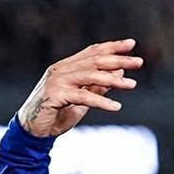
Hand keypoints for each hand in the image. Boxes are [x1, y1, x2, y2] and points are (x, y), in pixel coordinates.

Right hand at [17, 39, 142, 137]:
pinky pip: (83, 96)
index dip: (113, 47)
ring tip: (132, 85)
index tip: (132, 44)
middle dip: (119, 59)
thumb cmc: (58, 113)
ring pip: (90, 75)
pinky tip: (116, 106)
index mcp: (67, 66)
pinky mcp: (55, 96)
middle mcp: (61, 69)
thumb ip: (98, 86)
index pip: (93, 51)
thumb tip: (119, 72)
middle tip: (139, 62)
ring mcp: (57, 81)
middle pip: (95, 60)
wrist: (34, 130)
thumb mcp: (83, 99)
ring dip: (113, 80)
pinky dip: (101, 101)